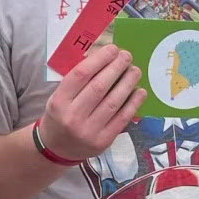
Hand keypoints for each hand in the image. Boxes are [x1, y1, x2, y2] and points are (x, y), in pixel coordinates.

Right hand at [38, 44, 143, 160]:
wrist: (57, 149)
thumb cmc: (60, 116)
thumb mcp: (59, 97)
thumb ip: (78, 80)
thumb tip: (104, 58)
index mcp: (59, 102)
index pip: (81, 75)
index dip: (99, 60)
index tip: (112, 49)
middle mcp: (73, 116)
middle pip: (99, 87)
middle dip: (116, 68)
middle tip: (127, 56)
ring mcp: (89, 131)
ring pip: (113, 102)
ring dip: (127, 83)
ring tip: (135, 71)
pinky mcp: (103, 141)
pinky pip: (122, 118)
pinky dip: (133, 103)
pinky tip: (140, 91)